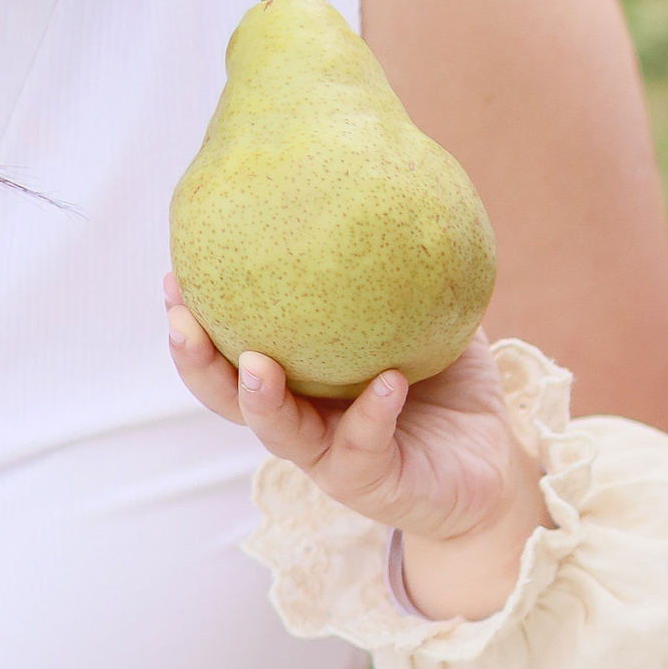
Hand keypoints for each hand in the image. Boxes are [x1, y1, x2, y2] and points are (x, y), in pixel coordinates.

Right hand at [163, 281, 539, 617]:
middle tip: (179, 319)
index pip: (231, 352)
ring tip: (256, 363)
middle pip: (231, 398)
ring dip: (261, 400)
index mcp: (300, 383)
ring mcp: (334, 459)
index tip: (173, 274)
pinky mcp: (375, 486)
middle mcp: (305, 422)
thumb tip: (386, 182)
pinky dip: (373, 414)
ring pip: (280, 435)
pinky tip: (388, 379)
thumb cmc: (452, 389)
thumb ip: (400, 268)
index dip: (196, 322)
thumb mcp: (426, 319)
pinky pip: (366, 448)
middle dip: (199, 362)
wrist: (494, 468)